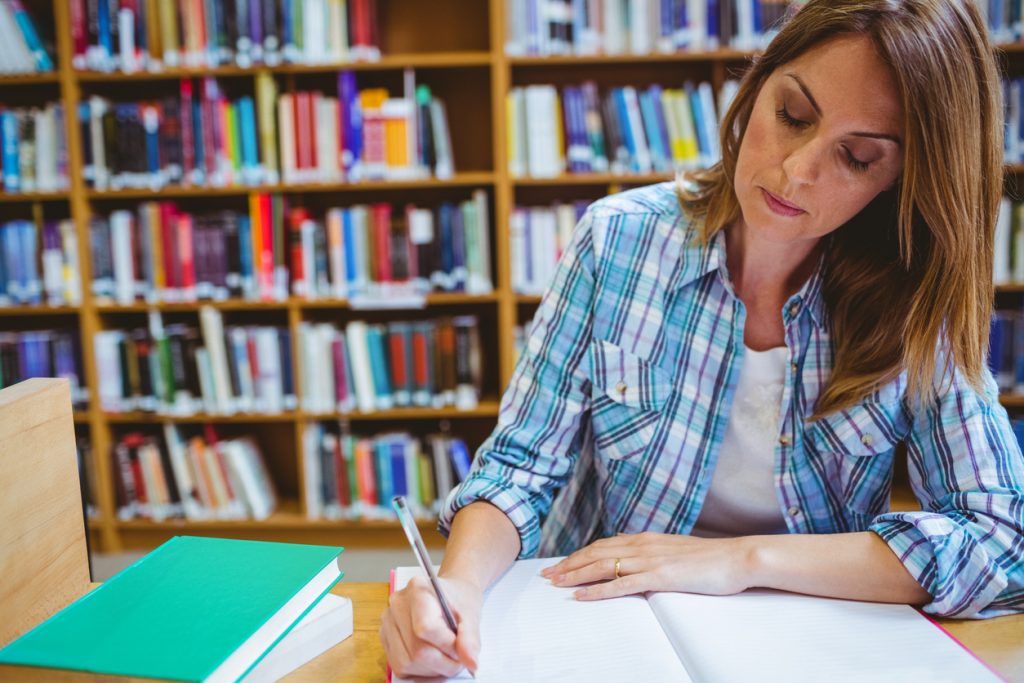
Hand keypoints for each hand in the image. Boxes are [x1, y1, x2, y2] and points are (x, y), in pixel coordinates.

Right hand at [380, 574, 482, 678]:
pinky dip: (420, 671)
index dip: (447, 645)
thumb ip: (470, 639)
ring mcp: (388, 621)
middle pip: (417, 649)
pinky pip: (400, 666)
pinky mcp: (385, 637)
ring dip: (432, 669)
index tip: (460, 648)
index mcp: (418, 589)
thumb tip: (471, 663)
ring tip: (446, 658)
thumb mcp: (471, 614)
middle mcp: (398, 604)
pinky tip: (433, 660)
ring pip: (407, 662)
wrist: (448, 595)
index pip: (426, 628)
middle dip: (443, 663)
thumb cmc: (457, 600)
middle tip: (458, 658)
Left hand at [540, 532, 756, 600]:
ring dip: (576, 575)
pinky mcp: (660, 577)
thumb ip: (654, 553)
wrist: (738, 558)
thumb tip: (635, 555)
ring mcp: (650, 560)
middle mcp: (643, 545)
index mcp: (647, 539)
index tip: (562, 563)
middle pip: (596, 553)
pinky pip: (621, 584)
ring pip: (603, 566)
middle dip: (569, 564)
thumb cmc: (711, 559)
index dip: (580, 554)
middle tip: (547, 574)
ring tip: (556, 583)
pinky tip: (582, 596)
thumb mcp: (676, 551)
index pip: (604, 544)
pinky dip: (598, 590)